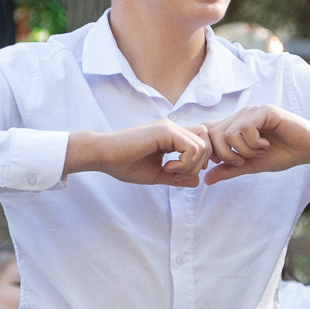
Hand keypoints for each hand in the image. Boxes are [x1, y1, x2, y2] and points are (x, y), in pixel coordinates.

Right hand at [64, 120, 211, 186]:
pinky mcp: (165, 130)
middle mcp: (173, 127)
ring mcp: (169, 127)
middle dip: (199, 164)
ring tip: (169, 171)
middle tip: (177, 174)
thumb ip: (177, 177)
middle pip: (206, 141)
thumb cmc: (125, 165)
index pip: (200, 143)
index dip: (197, 162)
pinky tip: (167, 168)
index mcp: (171, 136)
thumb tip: (198, 181)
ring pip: (202, 145)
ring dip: (191, 165)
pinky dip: (185, 163)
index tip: (178, 175)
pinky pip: (192, 148)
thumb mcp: (156, 174)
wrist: (103, 156)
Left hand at [201, 106, 309, 184]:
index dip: (212, 150)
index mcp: (235, 125)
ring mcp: (252, 111)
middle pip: (214, 133)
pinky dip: (254, 143)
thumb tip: (206, 180)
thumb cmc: (281, 154)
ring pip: (229, 133)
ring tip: (259, 152)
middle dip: (226, 154)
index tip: (230, 163)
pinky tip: (266, 145)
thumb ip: (229, 169)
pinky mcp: (264, 111)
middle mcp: (241, 115)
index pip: (208, 131)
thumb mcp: (250, 165)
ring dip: (244, 150)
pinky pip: (247, 128)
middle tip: (243, 161)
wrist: (307, 148)